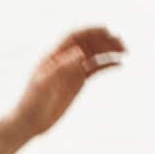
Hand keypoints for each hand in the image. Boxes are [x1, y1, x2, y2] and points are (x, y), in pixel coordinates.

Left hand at [12, 26, 124, 141]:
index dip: (91, 31)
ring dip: (109, 51)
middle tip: (122, 43)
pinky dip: (107, 65)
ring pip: (94, 55)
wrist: (29, 123)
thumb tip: (80, 52)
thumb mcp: (44, 85)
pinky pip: (95, 70)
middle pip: (88, 44)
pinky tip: (119, 65)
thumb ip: (61, 68)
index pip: (75, 37)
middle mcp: (64, 60)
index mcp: (54, 56)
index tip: (108, 30)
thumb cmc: (31, 103)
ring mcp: (71, 71)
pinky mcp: (77, 83)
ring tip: (125, 52)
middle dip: (105, 41)